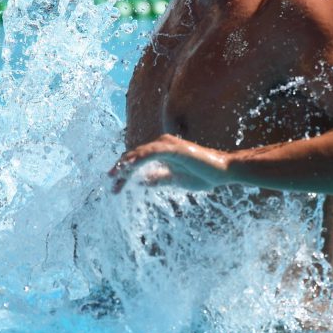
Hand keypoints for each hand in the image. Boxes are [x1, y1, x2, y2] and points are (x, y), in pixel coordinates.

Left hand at [109, 134, 230, 193]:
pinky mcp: (173, 148)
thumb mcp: (175, 180)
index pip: (137, 161)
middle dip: (120, 170)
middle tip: (109, 182)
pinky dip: (138, 158)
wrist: (223, 171)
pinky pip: (151, 153)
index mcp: (161, 152)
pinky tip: (129, 166)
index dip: (124, 173)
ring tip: (114, 174)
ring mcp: (167, 145)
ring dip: (126, 164)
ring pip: (139, 153)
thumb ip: (158, 178)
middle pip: (134, 156)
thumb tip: (141, 182)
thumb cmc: (202, 175)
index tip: (114, 187)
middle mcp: (162, 145)